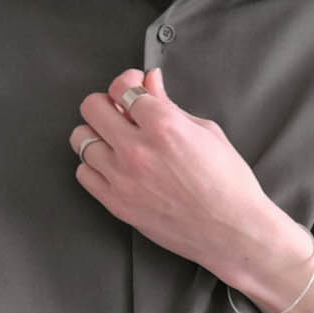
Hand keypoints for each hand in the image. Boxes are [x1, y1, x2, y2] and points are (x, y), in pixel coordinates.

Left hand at [69, 66, 277, 278]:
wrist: (232, 231)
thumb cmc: (228, 184)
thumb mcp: (206, 132)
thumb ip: (169, 105)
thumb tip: (150, 83)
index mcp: (163, 126)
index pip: (122, 87)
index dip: (127, 81)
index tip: (133, 86)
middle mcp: (137, 150)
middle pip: (91, 107)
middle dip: (105, 103)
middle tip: (118, 110)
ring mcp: (123, 178)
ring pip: (81, 140)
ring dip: (97, 134)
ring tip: (115, 141)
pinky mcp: (117, 204)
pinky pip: (84, 174)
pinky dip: (94, 166)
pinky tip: (113, 166)